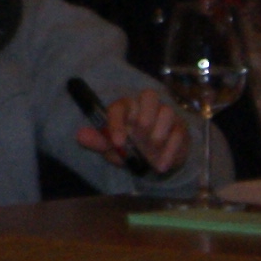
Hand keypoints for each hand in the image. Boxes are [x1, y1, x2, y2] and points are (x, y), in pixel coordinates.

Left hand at [77, 85, 192, 176]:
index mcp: (126, 109)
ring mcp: (166, 116)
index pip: (119, 107)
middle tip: (142, 137)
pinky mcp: (180, 128)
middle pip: (149, 95)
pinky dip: (170, 151)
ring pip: (167, 112)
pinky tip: (161, 165)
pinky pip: (178, 133)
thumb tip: (80, 135)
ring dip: (158, 135)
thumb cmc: (129, 149)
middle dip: (145, 117)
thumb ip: (98, 141)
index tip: (117, 143)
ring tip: (151, 155)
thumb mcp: (112, 148)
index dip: (117, 123)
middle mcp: (146, 107)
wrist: (152, 162)